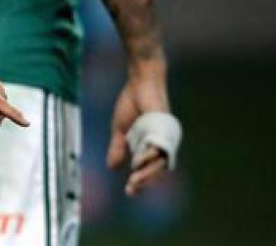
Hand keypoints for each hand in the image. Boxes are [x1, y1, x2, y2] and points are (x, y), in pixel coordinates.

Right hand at [107, 73, 173, 194]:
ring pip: (160, 162)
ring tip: (135, 180)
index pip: (148, 168)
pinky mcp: (163, 128)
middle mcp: (159, 143)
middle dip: (145, 181)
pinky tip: (138, 161)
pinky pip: (159, 147)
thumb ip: (118, 147)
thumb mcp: (120, 129)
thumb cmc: (131, 103)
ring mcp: (162, 137)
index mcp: (148, 145)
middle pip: (156, 169)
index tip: (128, 191)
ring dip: (148, 173)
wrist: (139, 82)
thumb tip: (111, 167)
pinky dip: (149, 155)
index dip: (140, 181)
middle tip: (131, 189)